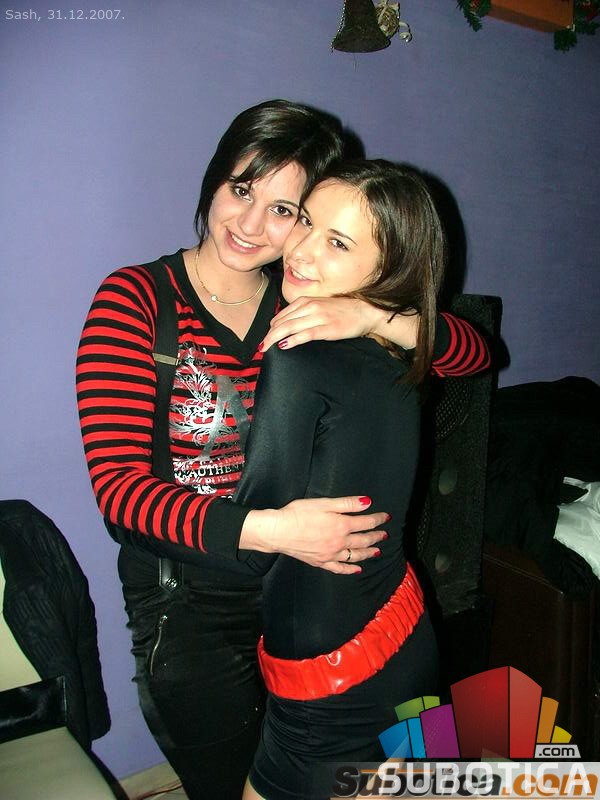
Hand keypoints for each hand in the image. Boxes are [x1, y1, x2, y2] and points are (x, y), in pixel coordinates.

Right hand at [244, 496, 387, 574]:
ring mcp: (331, 554)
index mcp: (341, 525)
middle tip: (385, 534)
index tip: (386, 517)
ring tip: (377, 551)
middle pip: (363, 540)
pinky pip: (340, 568)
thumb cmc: (298, 513)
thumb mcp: (323, 503)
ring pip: (355, 556)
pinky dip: (350, 570)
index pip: (366, 522)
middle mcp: (339, 542)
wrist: (278, 531)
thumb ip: (347, 504)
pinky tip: (357, 569)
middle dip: (376, 537)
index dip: (378, 519)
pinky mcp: (321, 562)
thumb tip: (367, 503)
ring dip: (368, 553)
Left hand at [260, 296, 379, 351]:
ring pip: (290, 327)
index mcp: (306, 301)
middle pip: (282, 322)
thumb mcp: (319, 307)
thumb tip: (286, 326)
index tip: (265, 339)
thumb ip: (303, 313)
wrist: (364, 312)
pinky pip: (305, 334)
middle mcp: (310, 307)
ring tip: (266, 348)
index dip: (270, 328)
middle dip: (268, 335)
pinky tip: (284, 345)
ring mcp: (318, 317)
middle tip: (260, 347)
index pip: (281, 315)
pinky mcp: (327, 329)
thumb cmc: (342, 311)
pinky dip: (293, 339)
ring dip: (275, 338)